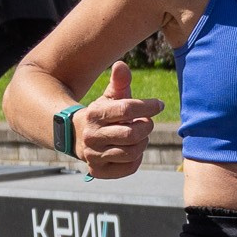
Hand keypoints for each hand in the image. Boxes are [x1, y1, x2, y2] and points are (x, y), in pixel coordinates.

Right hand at [78, 61, 157, 177]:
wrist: (77, 136)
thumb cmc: (103, 113)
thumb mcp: (109, 96)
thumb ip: (119, 82)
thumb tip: (122, 65)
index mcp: (94, 114)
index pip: (126, 109)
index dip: (147, 106)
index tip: (159, 104)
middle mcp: (91, 136)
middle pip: (131, 134)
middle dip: (146, 127)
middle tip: (148, 123)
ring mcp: (93, 156)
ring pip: (131, 152)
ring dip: (142, 143)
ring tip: (140, 136)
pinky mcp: (97, 171)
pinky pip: (128, 168)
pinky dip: (136, 159)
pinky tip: (133, 150)